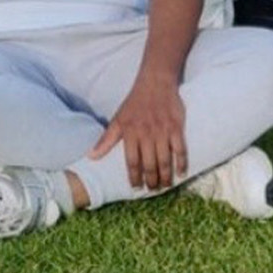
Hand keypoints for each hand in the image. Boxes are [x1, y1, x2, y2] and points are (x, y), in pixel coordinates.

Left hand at [89, 71, 186, 190]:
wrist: (155, 83)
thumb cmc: (134, 103)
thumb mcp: (118, 119)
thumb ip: (106, 140)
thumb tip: (91, 156)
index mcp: (130, 132)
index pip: (132, 161)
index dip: (134, 177)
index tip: (135, 188)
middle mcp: (146, 134)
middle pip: (149, 164)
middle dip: (151, 181)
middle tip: (152, 190)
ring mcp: (162, 131)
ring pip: (164, 160)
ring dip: (165, 176)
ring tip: (164, 186)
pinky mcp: (176, 127)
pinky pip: (180, 149)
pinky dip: (181, 163)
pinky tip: (180, 173)